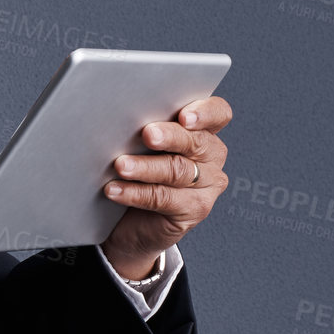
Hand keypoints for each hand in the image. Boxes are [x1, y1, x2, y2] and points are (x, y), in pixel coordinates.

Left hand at [98, 96, 232, 278]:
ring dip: (145, 167)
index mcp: (204, 130)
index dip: (204, 113)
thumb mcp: (142, 144)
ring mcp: (208, 185)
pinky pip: (164, 198)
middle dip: (170, 137)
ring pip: (178, 171)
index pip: (218, 113)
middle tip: (148, 134)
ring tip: (121, 165)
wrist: (129, 220)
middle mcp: (212, 156)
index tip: (183, 117)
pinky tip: (115, 189)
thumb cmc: (136, 172)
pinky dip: (135, 193)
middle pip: (196, 142)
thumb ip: (146, 128)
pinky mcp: (195, 210)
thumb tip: (123, 116)